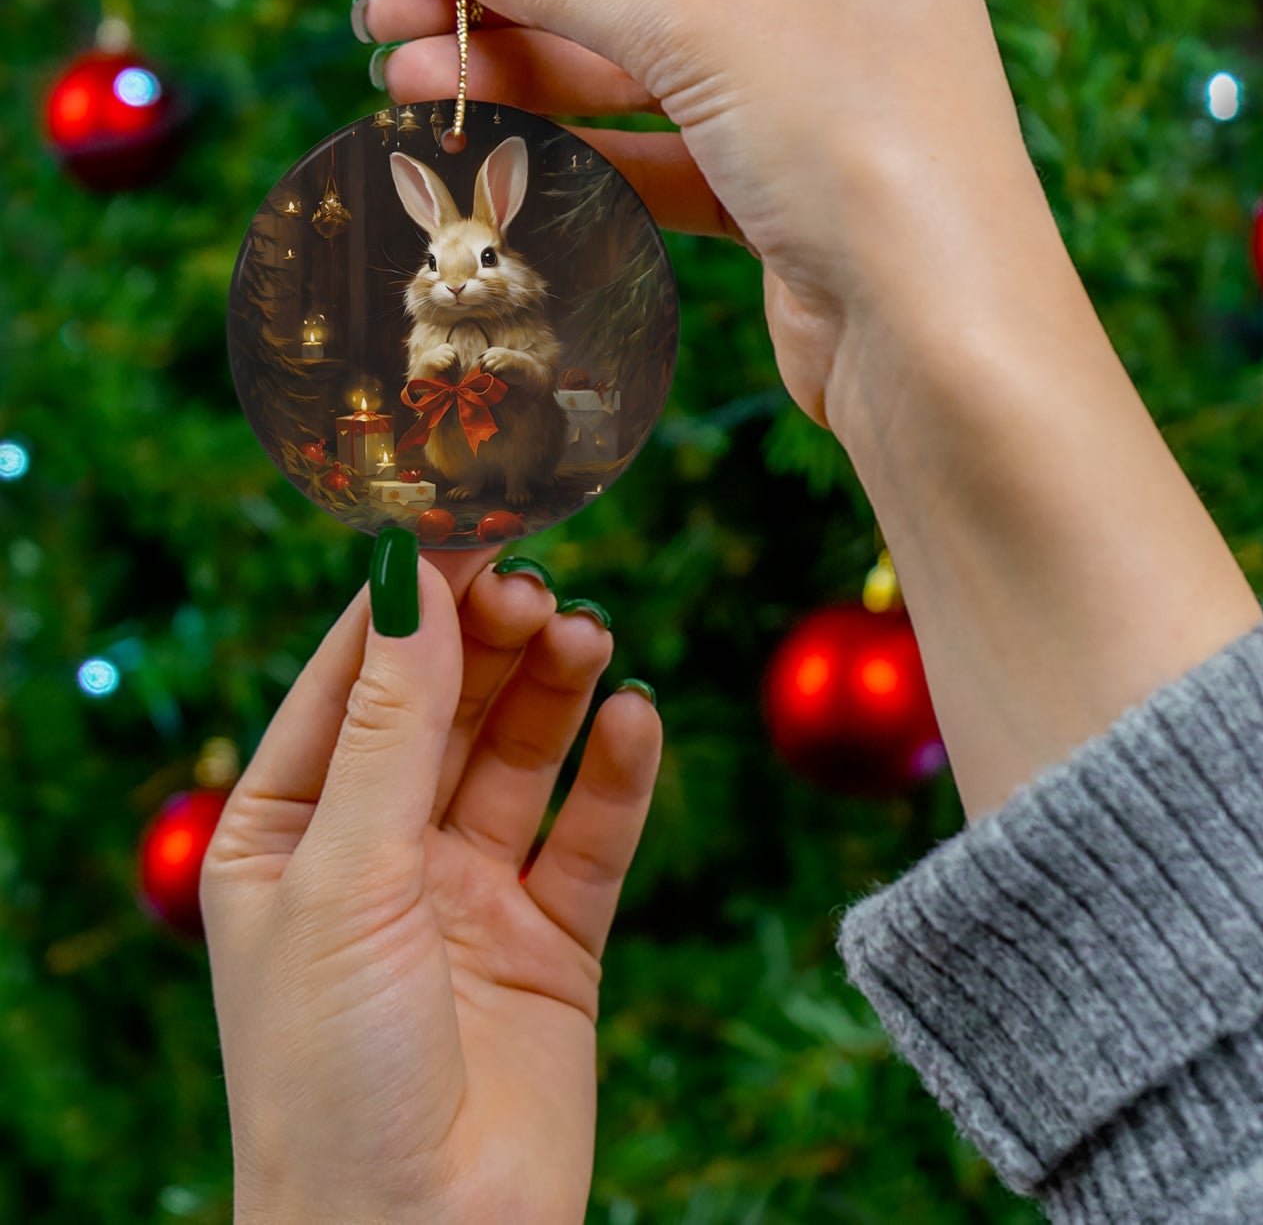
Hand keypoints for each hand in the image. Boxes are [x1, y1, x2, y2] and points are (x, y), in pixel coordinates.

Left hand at [202, 548, 661, 1224]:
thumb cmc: (332, 1074)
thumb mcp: (346, 876)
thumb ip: (390, 727)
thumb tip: (410, 582)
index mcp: (288, 834)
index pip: (352, 683)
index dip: (409, 604)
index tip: (467, 526)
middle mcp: (379, 853)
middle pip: (446, 709)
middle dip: (490, 644)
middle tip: (540, 588)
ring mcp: (469, 894)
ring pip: (521, 758)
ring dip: (555, 692)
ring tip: (589, 637)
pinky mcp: (552, 940)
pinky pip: (591, 836)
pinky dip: (617, 775)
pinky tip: (635, 720)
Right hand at [363, 0, 1054, 431]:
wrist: (937, 340)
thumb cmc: (860, 147)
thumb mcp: (707, 31)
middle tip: (385, 21)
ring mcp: (810, 94)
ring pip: (641, 68)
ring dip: (526, 75)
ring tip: (407, 86)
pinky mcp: (783, 188)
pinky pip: (663, 150)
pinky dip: (582, 148)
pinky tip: (495, 146)